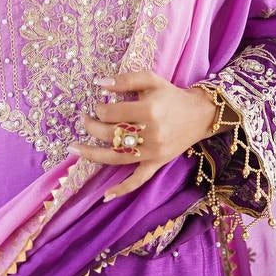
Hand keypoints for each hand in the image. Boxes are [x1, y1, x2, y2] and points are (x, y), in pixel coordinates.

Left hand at [68, 70, 224, 199]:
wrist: (200, 114)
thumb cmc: (172, 96)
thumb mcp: (151, 80)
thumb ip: (125, 79)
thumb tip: (99, 83)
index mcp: (148, 111)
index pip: (111, 113)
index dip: (100, 109)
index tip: (100, 105)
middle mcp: (150, 133)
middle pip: (110, 135)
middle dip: (92, 127)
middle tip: (85, 120)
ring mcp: (153, 152)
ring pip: (116, 158)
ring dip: (92, 154)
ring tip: (74, 148)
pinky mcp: (157, 163)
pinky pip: (139, 180)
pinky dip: (122, 189)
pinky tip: (106, 195)